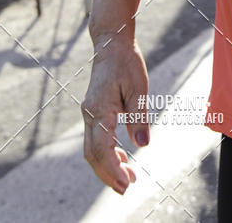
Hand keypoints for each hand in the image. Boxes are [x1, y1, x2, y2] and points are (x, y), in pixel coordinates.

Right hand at [81, 33, 149, 193]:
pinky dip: (107, 152)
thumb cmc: (126, 61)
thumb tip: (143, 145)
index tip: (126, 183)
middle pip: (92, 154)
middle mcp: (89, 113)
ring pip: (92, 148)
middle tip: (127, 189)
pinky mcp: (93, 110)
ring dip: (108, 165)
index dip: (112, 169)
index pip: (101, 148)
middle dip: (108, 174)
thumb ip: (139, 117)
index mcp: (99, 108)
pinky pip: (96, 138)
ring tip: (128, 178)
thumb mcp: (138, 87)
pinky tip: (123, 157)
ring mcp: (89, 112)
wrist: (111, 42)